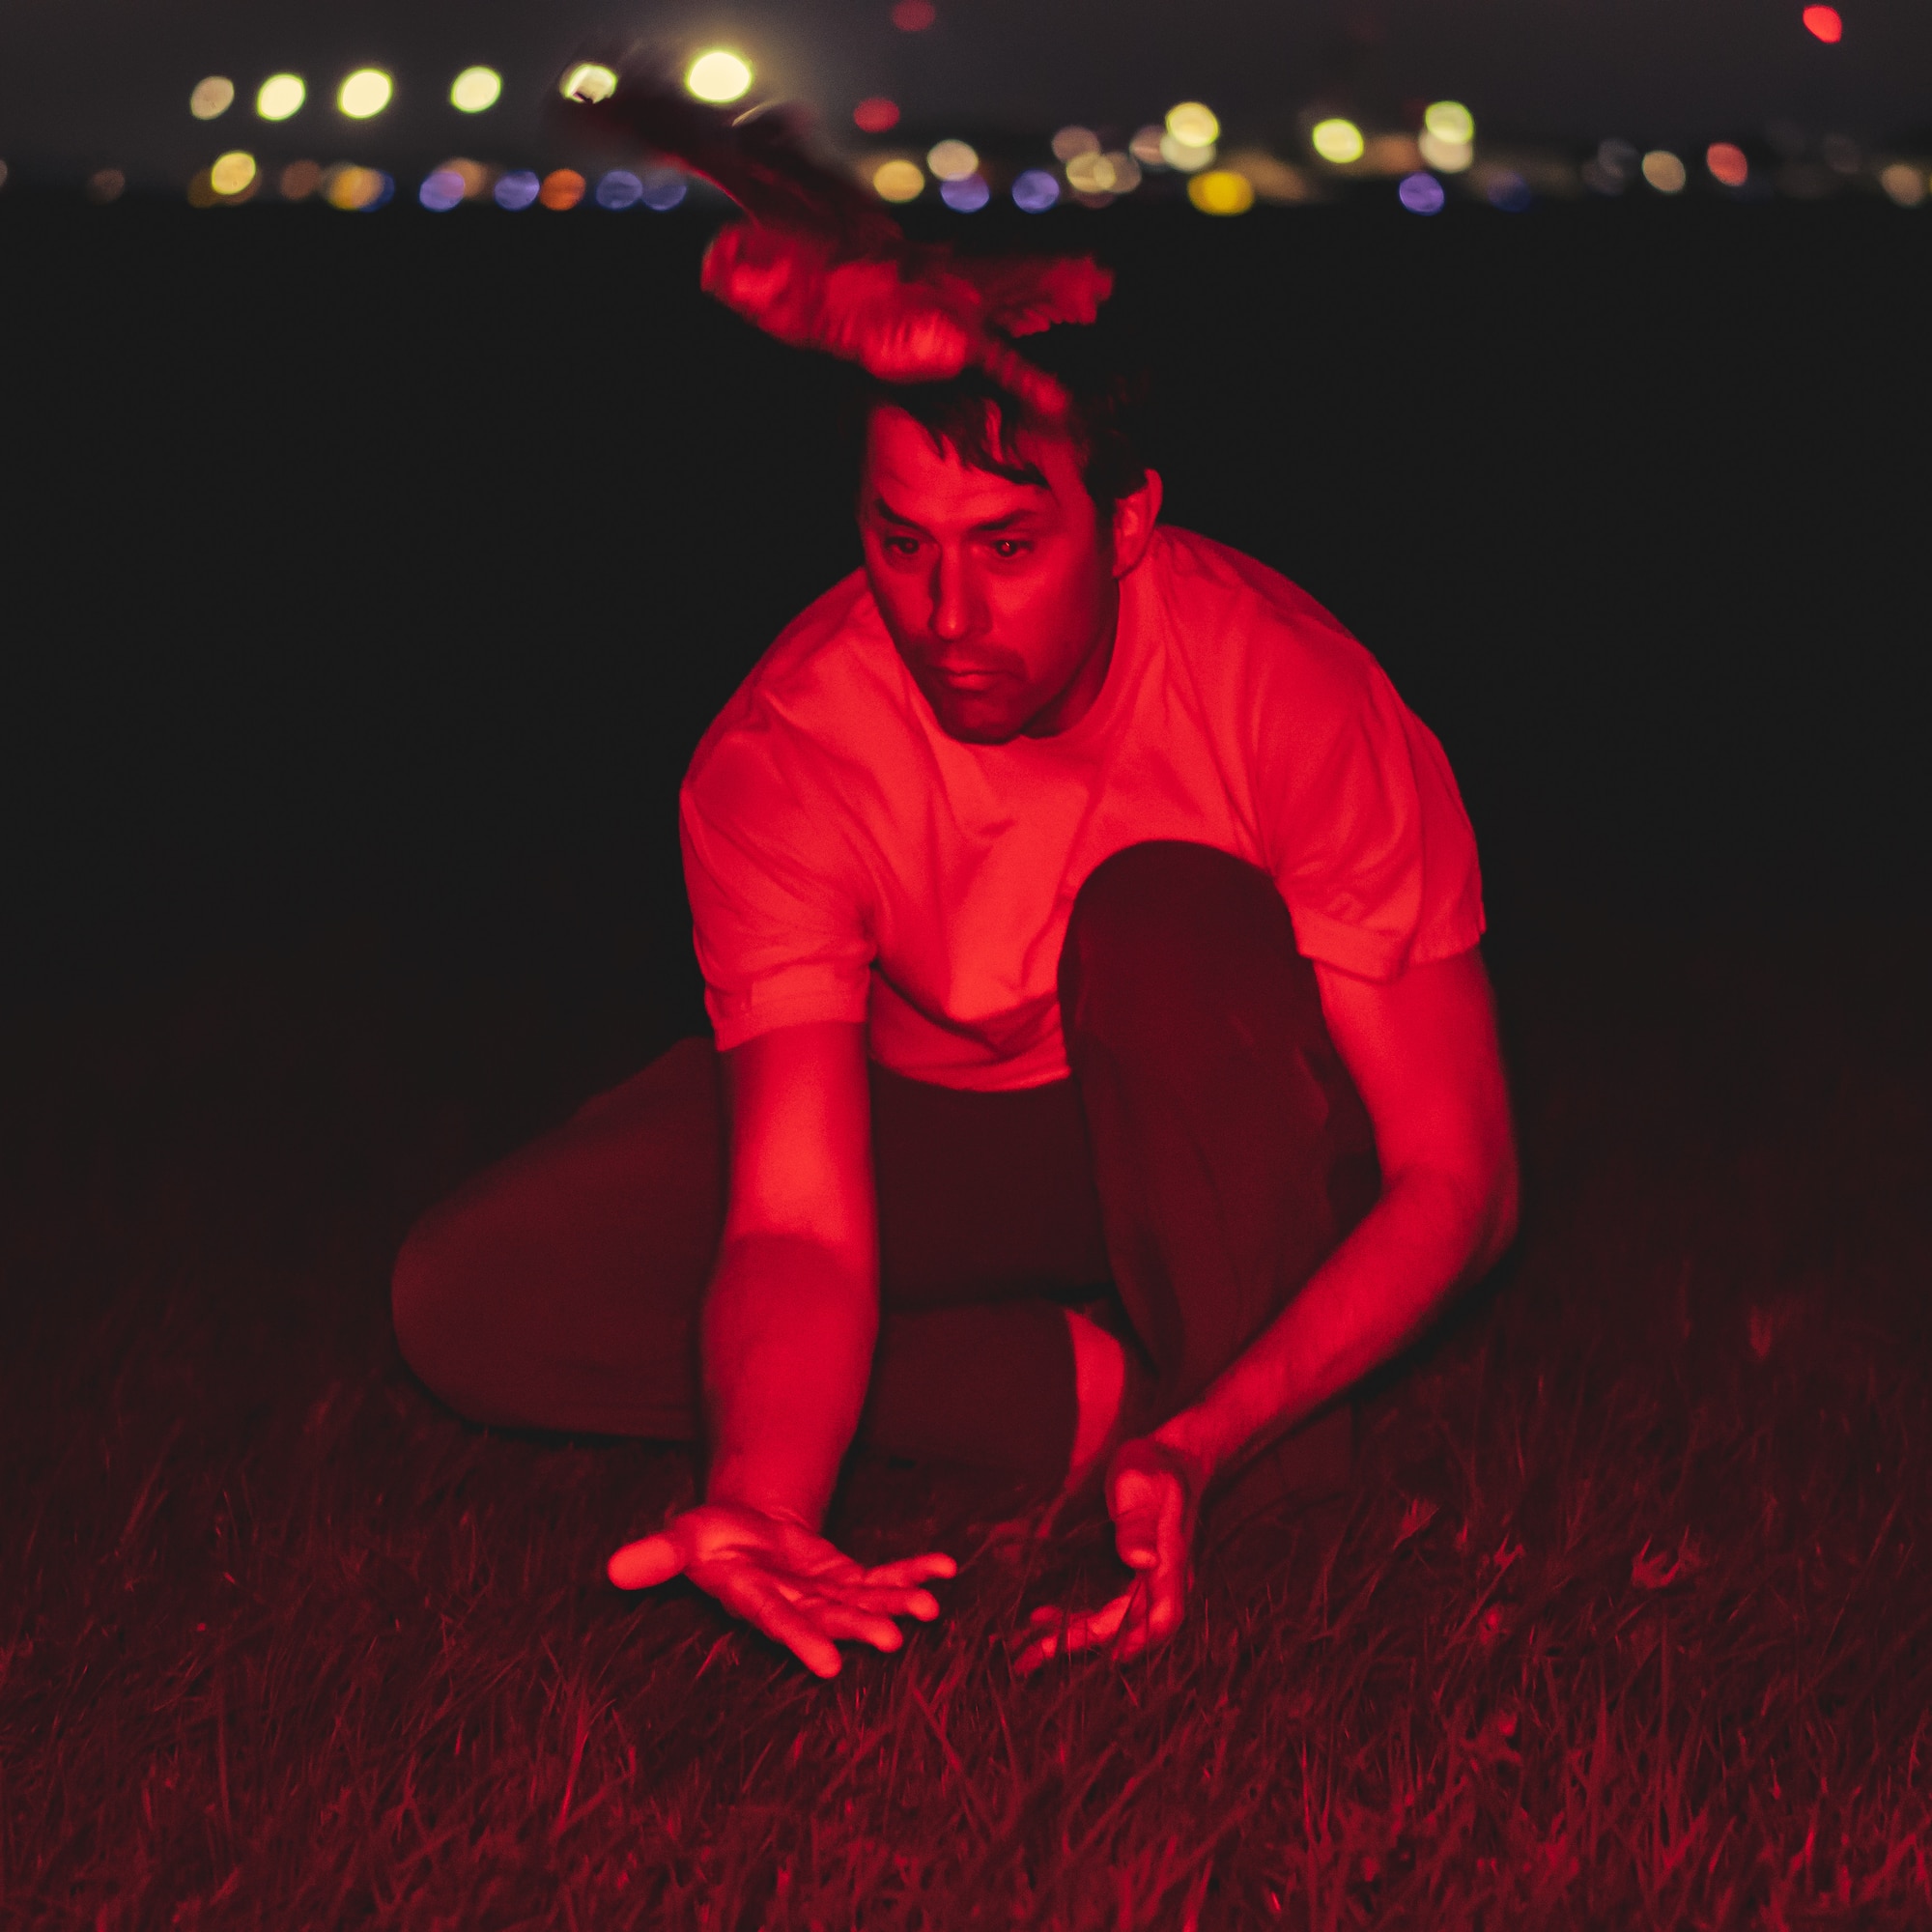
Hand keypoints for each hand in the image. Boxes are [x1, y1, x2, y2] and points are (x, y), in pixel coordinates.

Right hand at [608, 1502, 955, 1679]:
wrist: (744, 1534)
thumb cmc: (710, 1539)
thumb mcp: (685, 1537)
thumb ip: (658, 1556)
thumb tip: (612, 1569)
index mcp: (753, 1598)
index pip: (778, 1621)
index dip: (802, 1640)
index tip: (829, 1664)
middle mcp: (795, 1603)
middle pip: (830, 1617)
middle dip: (860, 1627)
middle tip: (892, 1641)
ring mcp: (826, 1593)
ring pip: (865, 1601)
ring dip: (897, 1603)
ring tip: (929, 1609)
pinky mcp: (847, 1577)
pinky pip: (885, 1575)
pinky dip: (914, 1571)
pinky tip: (946, 1570)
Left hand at [1014, 1437, 1205, 1672]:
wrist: (1169, 1456)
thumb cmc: (1154, 1466)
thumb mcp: (1141, 1484)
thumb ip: (1139, 1523)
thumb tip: (1141, 1559)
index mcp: (1169, 1562)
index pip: (1161, 1619)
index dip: (1131, 1642)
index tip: (1096, 1654)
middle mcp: (1161, 1579)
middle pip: (1129, 1629)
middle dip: (1084, 1643)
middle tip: (1036, 1651)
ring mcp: (1147, 1579)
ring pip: (1114, 1622)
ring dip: (1076, 1635)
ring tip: (1033, 1640)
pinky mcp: (1132, 1573)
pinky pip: (1107, 1607)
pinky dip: (1078, 1617)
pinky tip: (1046, 1615)